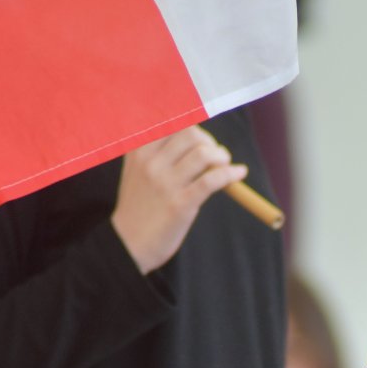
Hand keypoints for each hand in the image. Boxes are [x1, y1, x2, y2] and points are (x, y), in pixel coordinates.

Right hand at [110, 125, 247, 273]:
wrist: (127, 245)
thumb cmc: (137, 208)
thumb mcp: (137, 172)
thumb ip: (156, 153)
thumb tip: (195, 139)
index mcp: (139, 151)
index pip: (172, 122)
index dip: (193, 126)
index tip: (201, 139)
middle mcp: (151, 163)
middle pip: (191, 133)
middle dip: (209, 141)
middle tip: (215, 155)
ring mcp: (165, 183)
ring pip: (203, 153)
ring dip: (221, 156)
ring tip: (224, 164)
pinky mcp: (181, 204)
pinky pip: (213, 180)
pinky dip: (231, 173)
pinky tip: (239, 173)